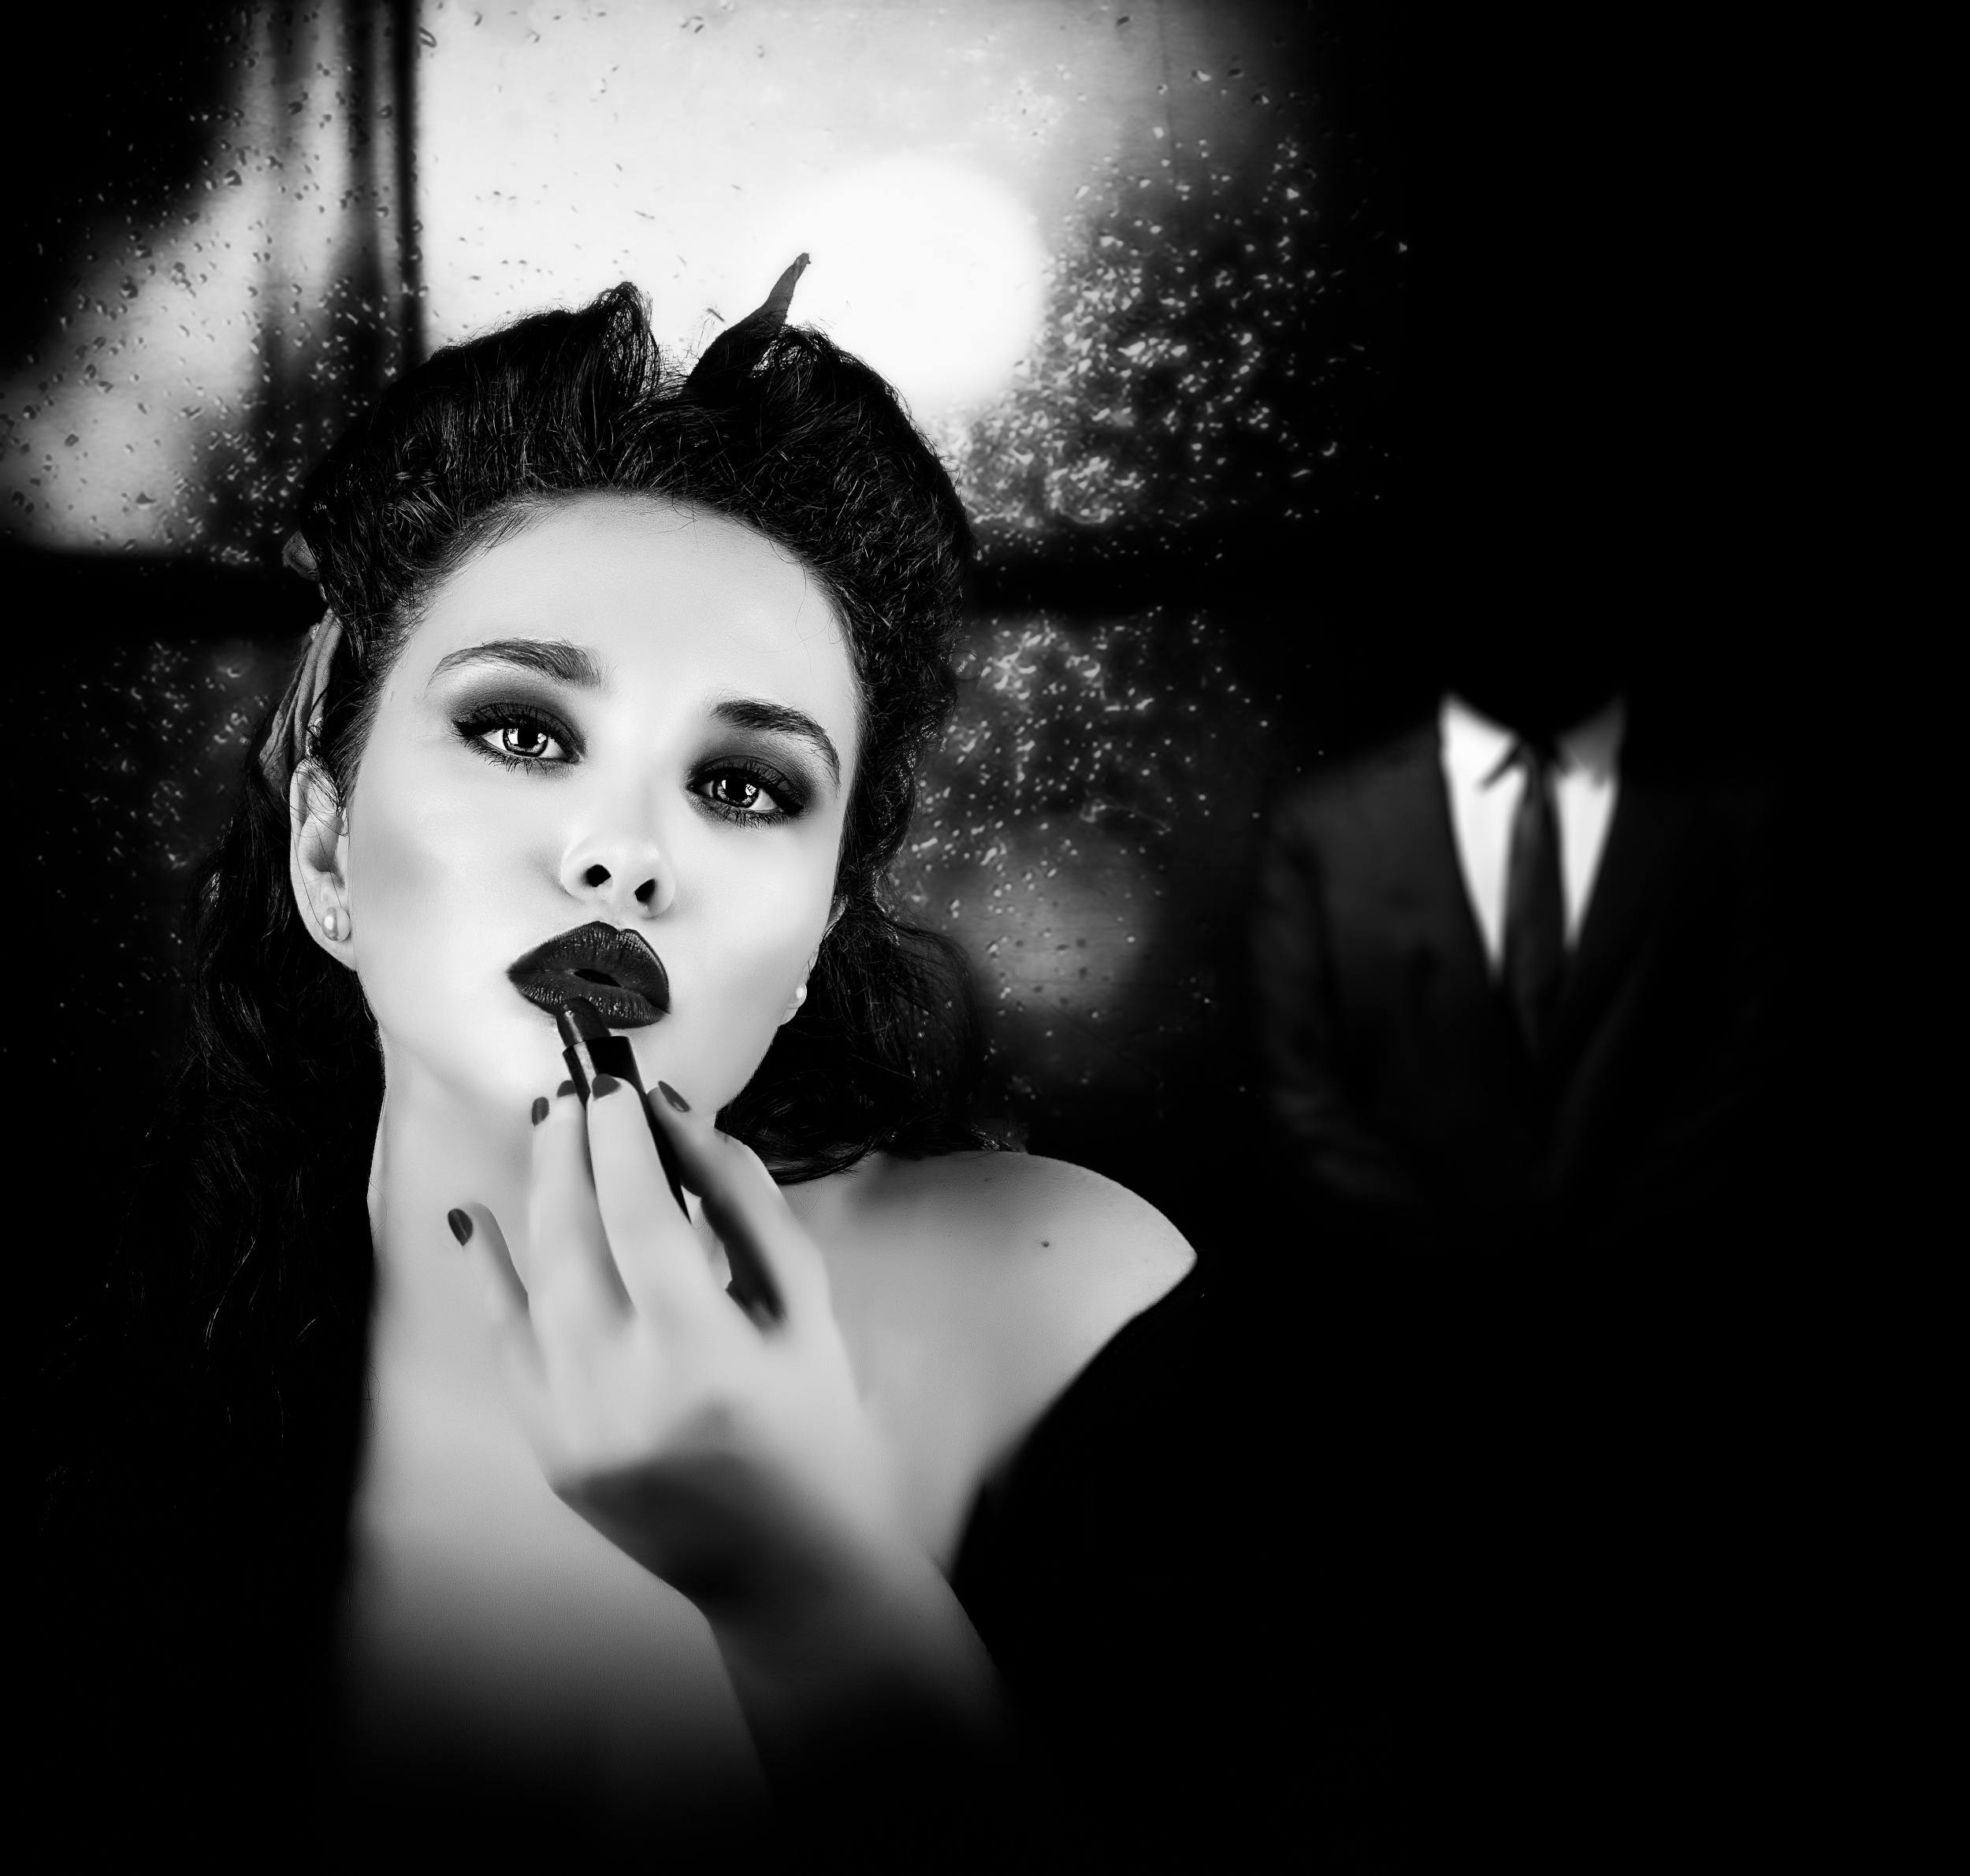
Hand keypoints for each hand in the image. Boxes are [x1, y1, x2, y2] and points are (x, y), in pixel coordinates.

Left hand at [452, 1076, 1001, 1775]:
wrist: (789, 1568)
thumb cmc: (818, 1427)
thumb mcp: (805, 1310)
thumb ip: (744, 1208)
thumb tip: (680, 1121)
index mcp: (703, 1354)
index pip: (639, 1214)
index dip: (620, 1137)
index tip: (615, 1081)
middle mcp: (621, 1389)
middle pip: (572, 1237)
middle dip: (569, 1149)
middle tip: (573, 1085)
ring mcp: (571, 1426)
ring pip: (533, 1282)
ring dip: (537, 1195)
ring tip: (550, 1128)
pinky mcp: (546, 1450)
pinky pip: (505, 1343)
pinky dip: (492, 1277)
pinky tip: (478, 1217)